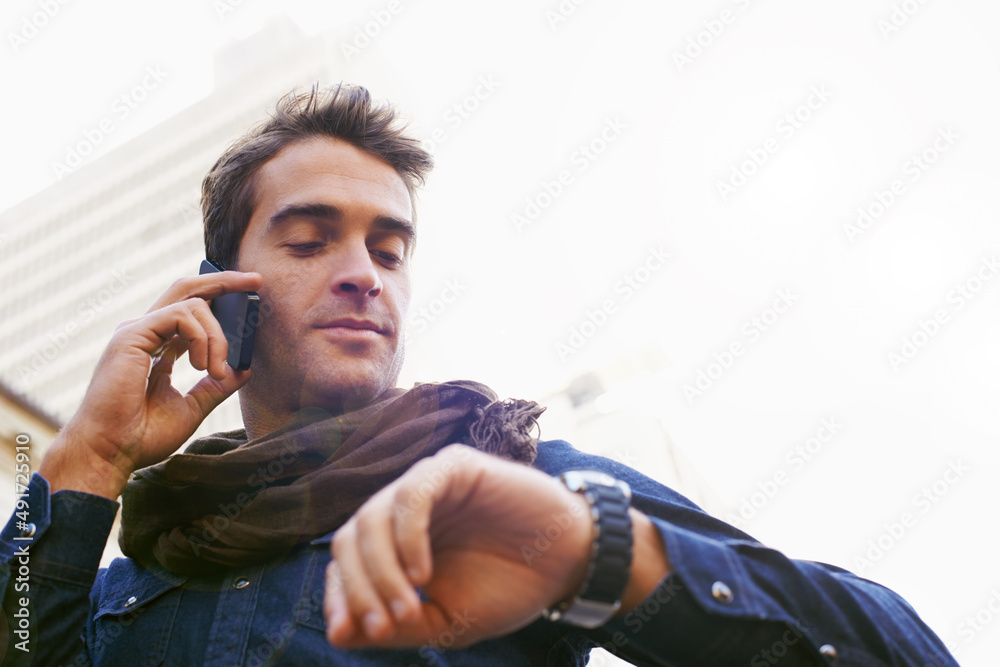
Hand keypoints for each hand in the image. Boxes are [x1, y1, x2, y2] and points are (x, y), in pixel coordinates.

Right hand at [38, 270, 262, 498]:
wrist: (111, 452)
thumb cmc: (142, 435)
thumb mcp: (192, 407)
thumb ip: (216, 386)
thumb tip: (244, 368)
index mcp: (157, 346)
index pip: (191, 308)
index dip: (218, 296)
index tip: (249, 294)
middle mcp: (146, 332)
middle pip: (187, 289)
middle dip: (224, 281)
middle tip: (256, 281)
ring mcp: (137, 331)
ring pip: (193, 304)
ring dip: (217, 336)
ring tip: (216, 371)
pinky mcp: (133, 335)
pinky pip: (181, 316)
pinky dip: (203, 338)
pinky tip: (203, 366)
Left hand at [324, 444, 595, 648]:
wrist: (569, 563)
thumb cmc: (510, 588)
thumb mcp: (447, 622)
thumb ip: (397, 627)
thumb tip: (339, 634)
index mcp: (396, 542)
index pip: (345, 560)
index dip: (338, 596)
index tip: (344, 633)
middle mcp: (403, 509)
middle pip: (347, 538)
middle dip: (358, 588)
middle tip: (382, 626)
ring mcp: (426, 484)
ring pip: (372, 516)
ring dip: (381, 569)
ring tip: (408, 608)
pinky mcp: (453, 466)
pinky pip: (412, 493)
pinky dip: (407, 536)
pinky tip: (422, 574)